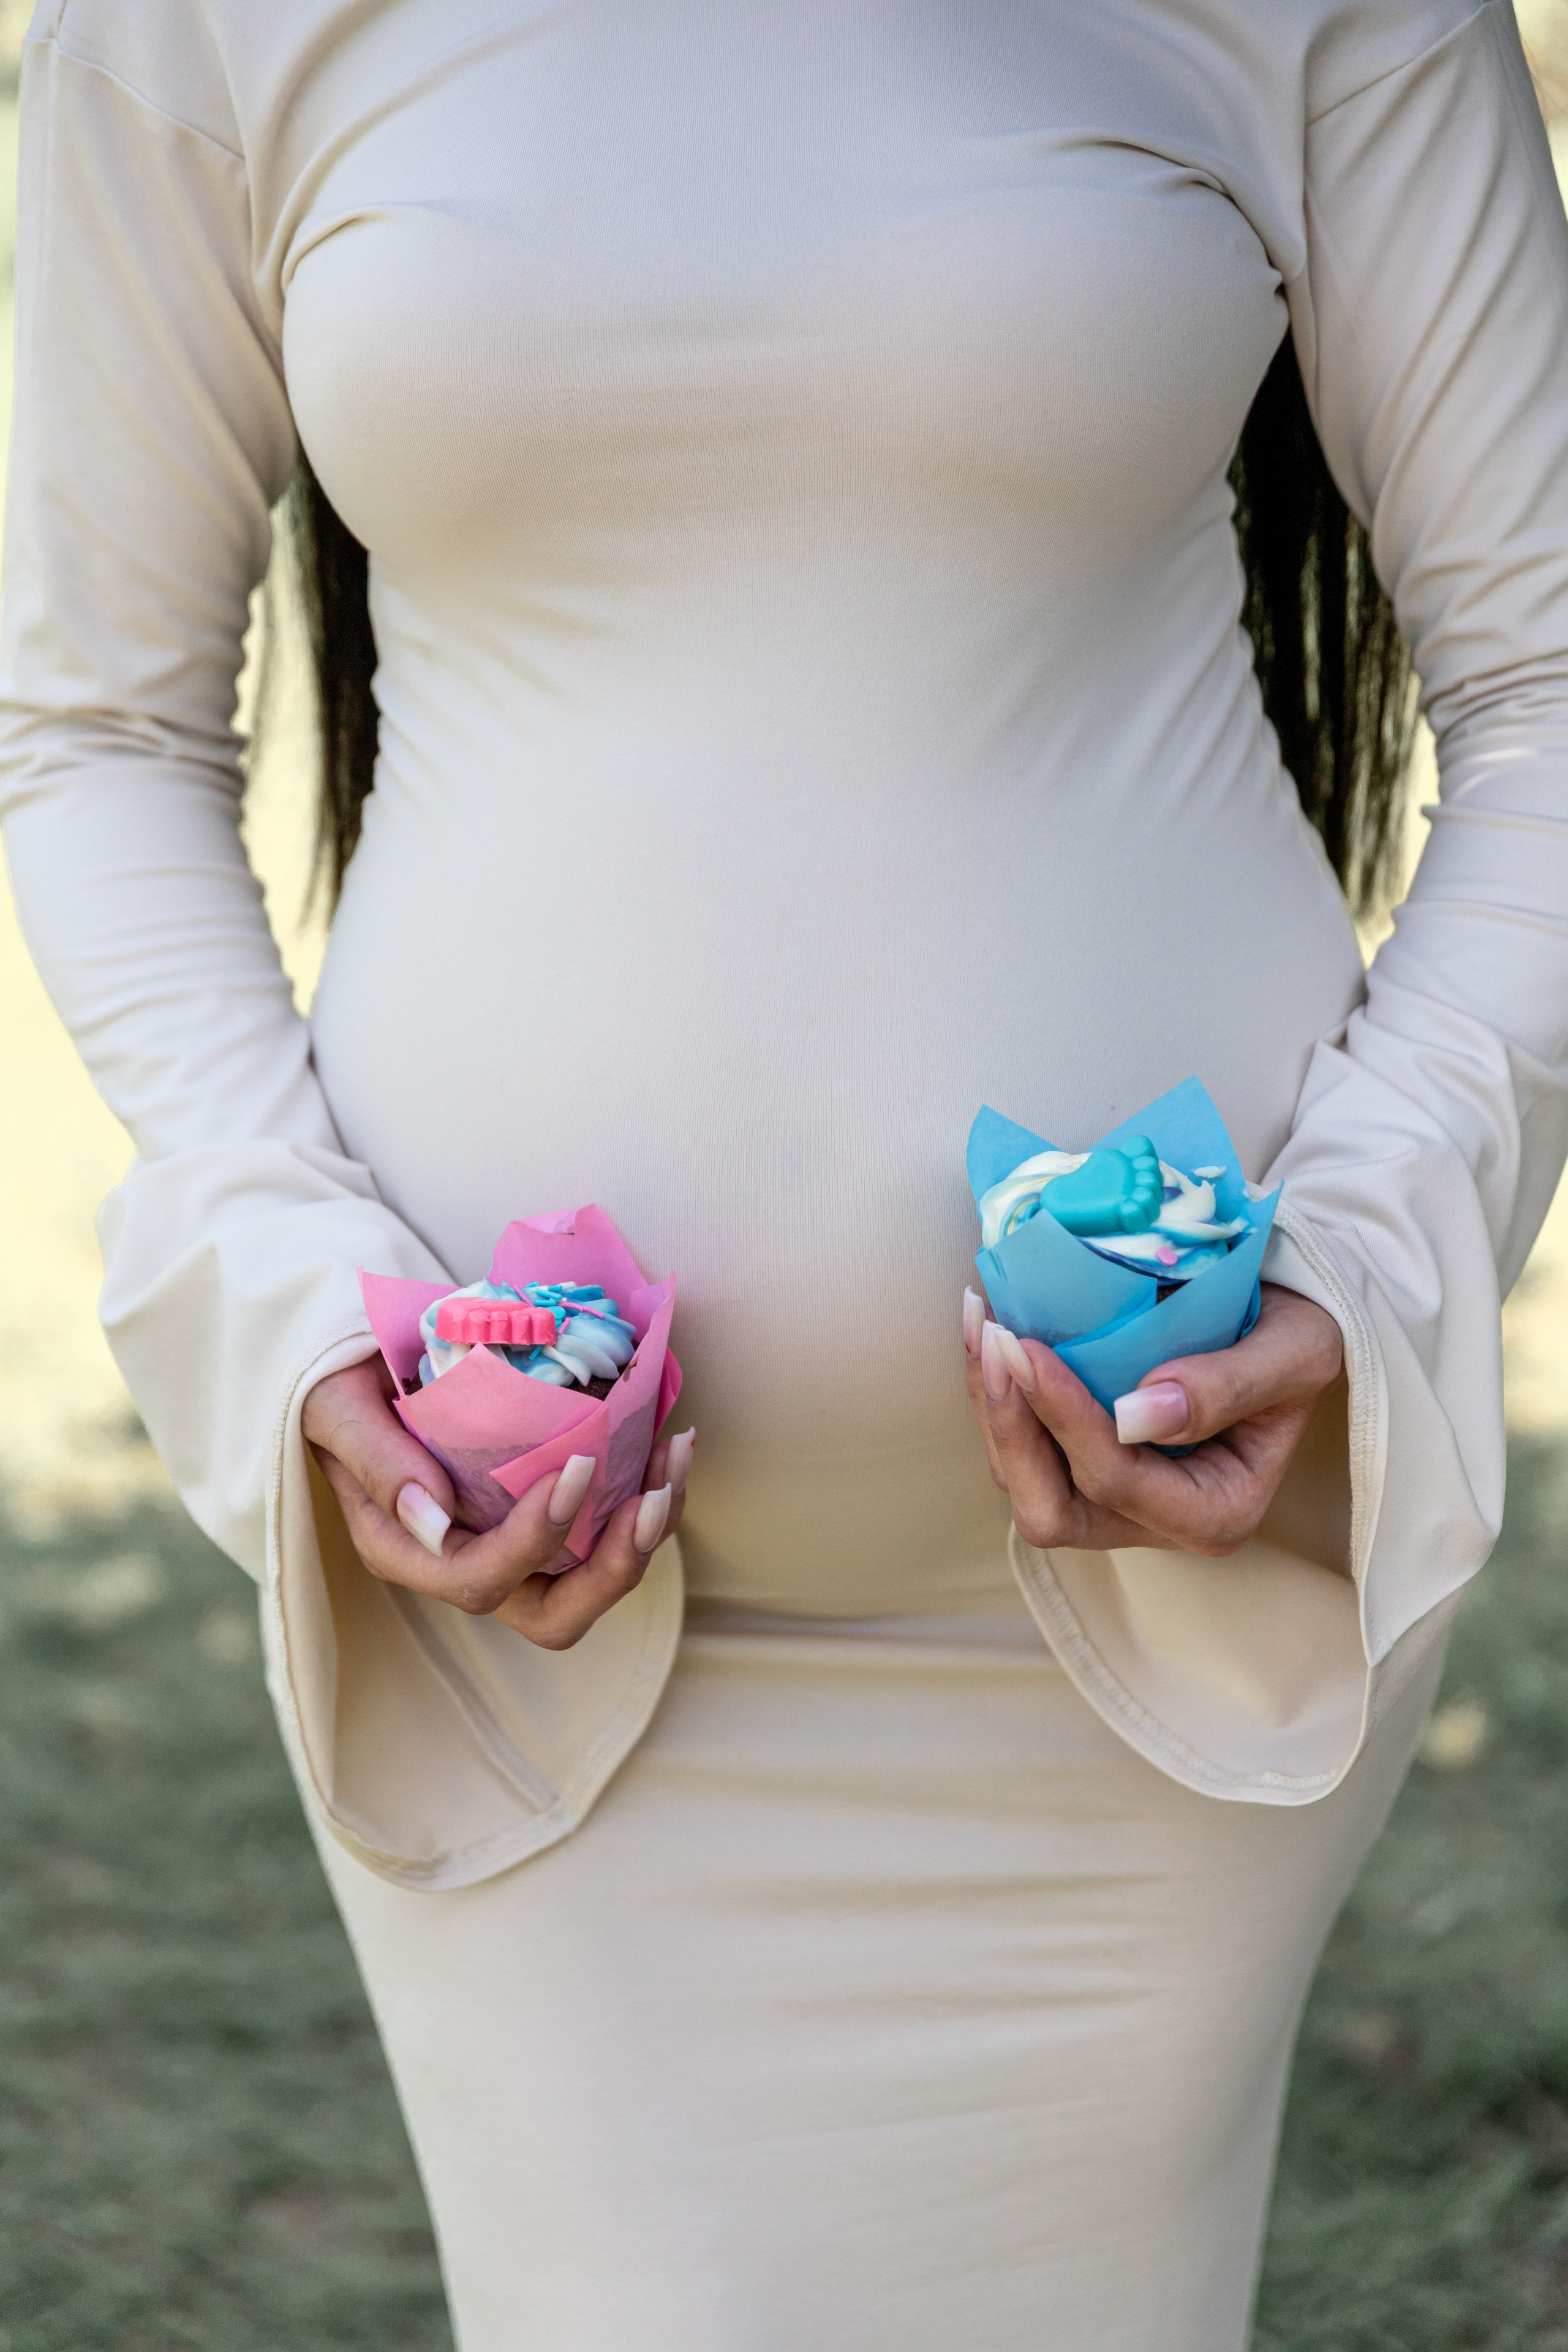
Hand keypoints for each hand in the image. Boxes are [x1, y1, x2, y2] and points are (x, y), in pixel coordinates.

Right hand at [302, 1356, 694, 1649]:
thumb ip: (373, 1459)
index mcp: (406, 1551)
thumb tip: (430, 1519)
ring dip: (646, 1532)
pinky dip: (648, 1497)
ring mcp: (513, 1547)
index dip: (534, 1540)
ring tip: (673, 1457)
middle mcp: (465, 1564)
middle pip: (552, 1615)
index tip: (577, 1465)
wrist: (364, 1366)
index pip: (476, 1580)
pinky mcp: (548, 1517)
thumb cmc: (344, 1386)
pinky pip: (608, 1534)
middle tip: (650, 1497)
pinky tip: (668, 1441)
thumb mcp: (336, 1407)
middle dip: (613, 1568)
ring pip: (592, 1582)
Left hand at [963, 1281, 1342, 1558]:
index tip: (1029, 1343)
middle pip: (1051, 1511)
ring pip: (1020, 1483)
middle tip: (993, 1338)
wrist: (1286, 1323)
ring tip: (981, 1320)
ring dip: (993, 1405)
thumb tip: (1137, 1413)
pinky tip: (987, 1329)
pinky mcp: (1080, 1469)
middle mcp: (1156, 1524)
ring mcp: (1111, 1502)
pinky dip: (998, 1394)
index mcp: (1215, 1515)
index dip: (1065, 1417)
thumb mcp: (1294, 1351)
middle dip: (1011, 1428)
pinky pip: (1019, 1450)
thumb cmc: (1299, 1337)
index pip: (1117, 1481)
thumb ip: (1228, 1386)